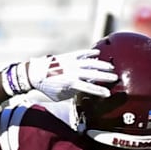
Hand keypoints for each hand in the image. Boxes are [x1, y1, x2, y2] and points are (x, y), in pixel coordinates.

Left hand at [2, 50, 117, 100]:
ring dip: (101, 64)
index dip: (99, 91)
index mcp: (70, 83)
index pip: (89, 87)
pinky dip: (89, 53)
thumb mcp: (60, 96)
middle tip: (116, 78)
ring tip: (110, 66)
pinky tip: (97, 53)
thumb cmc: (47, 88)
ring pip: (89, 62)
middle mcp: (72, 71)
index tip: (108, 93)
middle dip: (105, 76)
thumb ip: (73, 93)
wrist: (34, 74)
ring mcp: (70, 62)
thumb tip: (83, 92)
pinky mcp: (67, 56)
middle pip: (92, 73)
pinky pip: (81, 54)